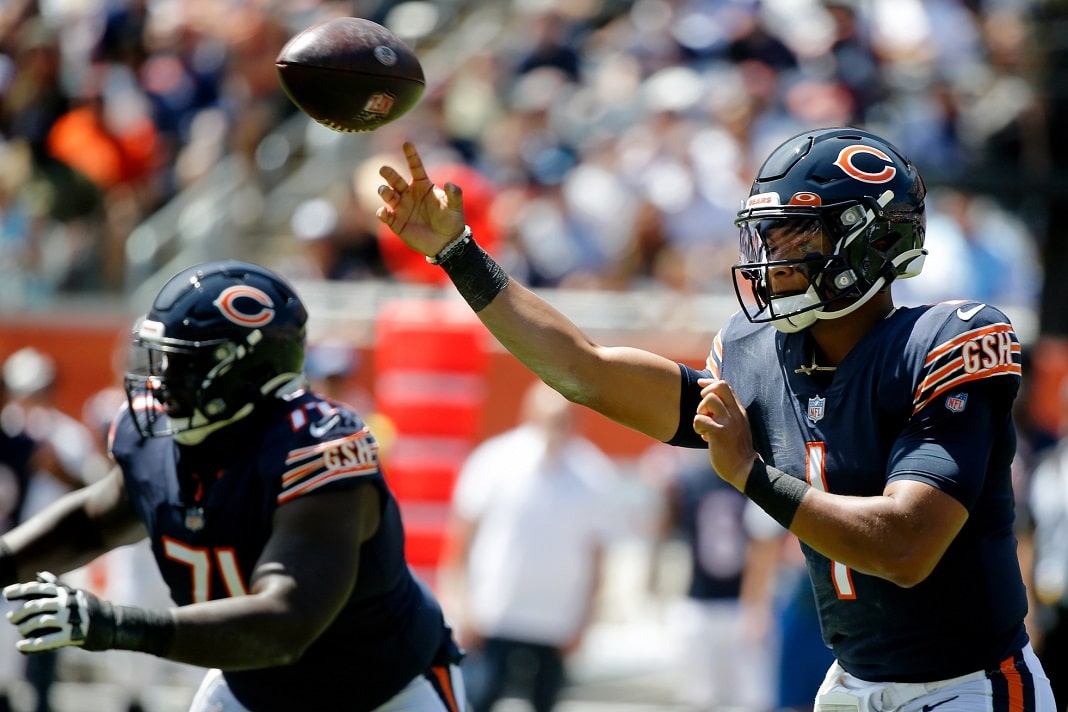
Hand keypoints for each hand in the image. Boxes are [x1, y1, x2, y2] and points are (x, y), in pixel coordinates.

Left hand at [4, 572, 112, 652]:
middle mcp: (68, 603)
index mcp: (67, 592)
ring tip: (20, 631)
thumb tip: (40, 574)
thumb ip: (58, 586)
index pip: (40, 588)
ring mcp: (71, 618)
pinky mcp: (74, 634)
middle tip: (11, 618)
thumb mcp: (76, 593)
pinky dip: (32, 644)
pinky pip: (48, 640)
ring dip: (26, 627)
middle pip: (37, 605)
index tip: (6, 594)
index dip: (21, 590)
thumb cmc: (92, 609)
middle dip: (20, 612)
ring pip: (41, 621)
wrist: (114, 623)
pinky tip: (21, 646)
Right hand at [377, 142, 466, 257]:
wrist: (446, 242)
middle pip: (395, 180)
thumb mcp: (455, 206)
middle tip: (384, 169)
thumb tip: (451, 184)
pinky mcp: (396, 222)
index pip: (415, 167)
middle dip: (389, 174)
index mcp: (422, 185)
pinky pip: (385, 215)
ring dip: (384, 191)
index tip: (407, 144)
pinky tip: (384, 212)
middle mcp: (408, 193)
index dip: (411, 155)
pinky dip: (382, 213)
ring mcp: (401, 207)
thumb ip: (455, 194)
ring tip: (385, 191)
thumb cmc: (451, 220)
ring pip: (388, 195)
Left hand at [693, 378, 758, 489]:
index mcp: (739, 411)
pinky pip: (699, 420)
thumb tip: (709, 405)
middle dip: (705, 393)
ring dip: (700, 411)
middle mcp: (735, 413)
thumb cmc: (736, 449)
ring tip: (704, 425)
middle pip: (719, 386)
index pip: (726, 386)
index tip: (700, 384)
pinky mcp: (719, 433)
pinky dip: (697, 427)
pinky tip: (703, 436)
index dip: (710, 382)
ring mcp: (728, 422)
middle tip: (704, 410)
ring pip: (708, 400)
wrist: (744, 469)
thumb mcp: (735, 427)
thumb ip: (726, 415)